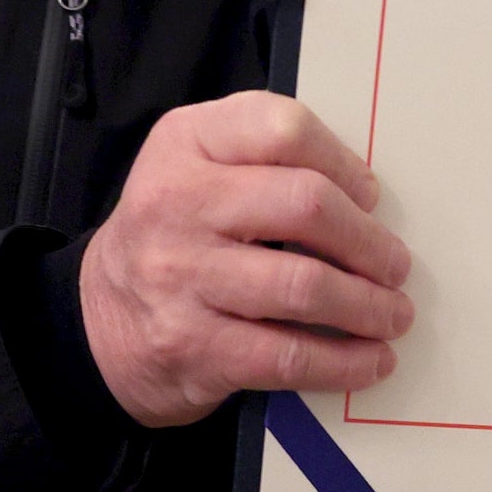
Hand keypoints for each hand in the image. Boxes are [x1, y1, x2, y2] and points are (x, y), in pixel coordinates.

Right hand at [81, 91, 413, 426]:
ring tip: (392, 314)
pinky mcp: (192, 346)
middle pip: (306, 205)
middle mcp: (177, 202)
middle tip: (395, 265)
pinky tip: (368, 361)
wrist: (95, 320)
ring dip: (368, 306)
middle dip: (369, 242)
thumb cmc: (174, 234)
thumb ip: (267, 160)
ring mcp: (182, 276)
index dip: (343, 163)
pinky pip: (288, 354)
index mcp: (187, 143)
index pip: (284, 130)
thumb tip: (364, 197)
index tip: (370, 196)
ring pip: (305, 286)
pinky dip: (343, 362)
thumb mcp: (198, 166)